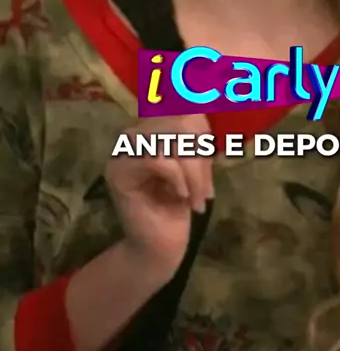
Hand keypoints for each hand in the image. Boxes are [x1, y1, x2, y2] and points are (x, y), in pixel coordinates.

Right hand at [105, 114, 213, 285]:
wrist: (161, 246)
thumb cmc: (180, 204)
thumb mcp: (196, 163)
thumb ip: (197, 136)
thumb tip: (210, 104)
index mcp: (151, 127)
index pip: (182, 107)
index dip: (203, 129)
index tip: (209, 162)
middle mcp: (133, 133)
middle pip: (180, 120)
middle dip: (201, 157)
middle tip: (205, 190)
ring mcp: (122, 151)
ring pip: (171, 139)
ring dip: (193, 172)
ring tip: (197, 198)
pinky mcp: (119, 172)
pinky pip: (158, 160)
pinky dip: (178, 179)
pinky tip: (181, 197)